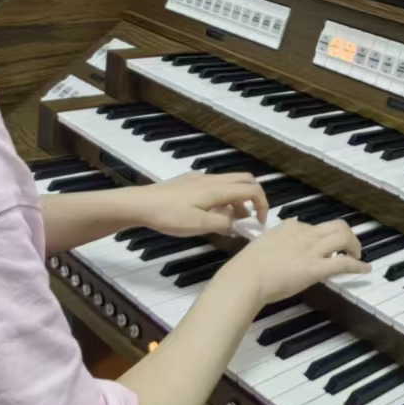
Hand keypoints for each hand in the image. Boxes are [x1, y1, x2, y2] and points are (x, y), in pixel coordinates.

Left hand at [132, 172, 269, 236]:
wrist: (140, 204)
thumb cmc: (169, 216)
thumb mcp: (199, 225)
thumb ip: (223, 224)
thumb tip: (240, 224)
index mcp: (218, 189)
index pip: (252, 189)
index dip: (263, 205)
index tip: (259, 223)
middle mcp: (212, 180)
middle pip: (245, 180)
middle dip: (254, 198)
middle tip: (251, 219)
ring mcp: (200, 179)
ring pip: (230, 184)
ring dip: (238, 200)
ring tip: (231, 222)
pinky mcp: (190, 182)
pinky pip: (216, 186)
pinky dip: (223, 198)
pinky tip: (211, 214)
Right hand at [217, 219, 367, 306]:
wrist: (248, 276)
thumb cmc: (248, 266)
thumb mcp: (260, 245)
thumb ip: (270, 243)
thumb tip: (272, 246)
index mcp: (288, 228)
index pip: (310, 226)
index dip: (319, 235)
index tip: (319, 245)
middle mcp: (304, 234)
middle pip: (336, 226)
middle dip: (347, 235)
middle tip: (348, 247)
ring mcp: (312, 250)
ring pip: (344, 237)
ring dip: (354, 245)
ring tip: (357, 256)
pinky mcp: (317, 268)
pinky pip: (344, 263)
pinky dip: (358, 265)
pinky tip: (365, 269)